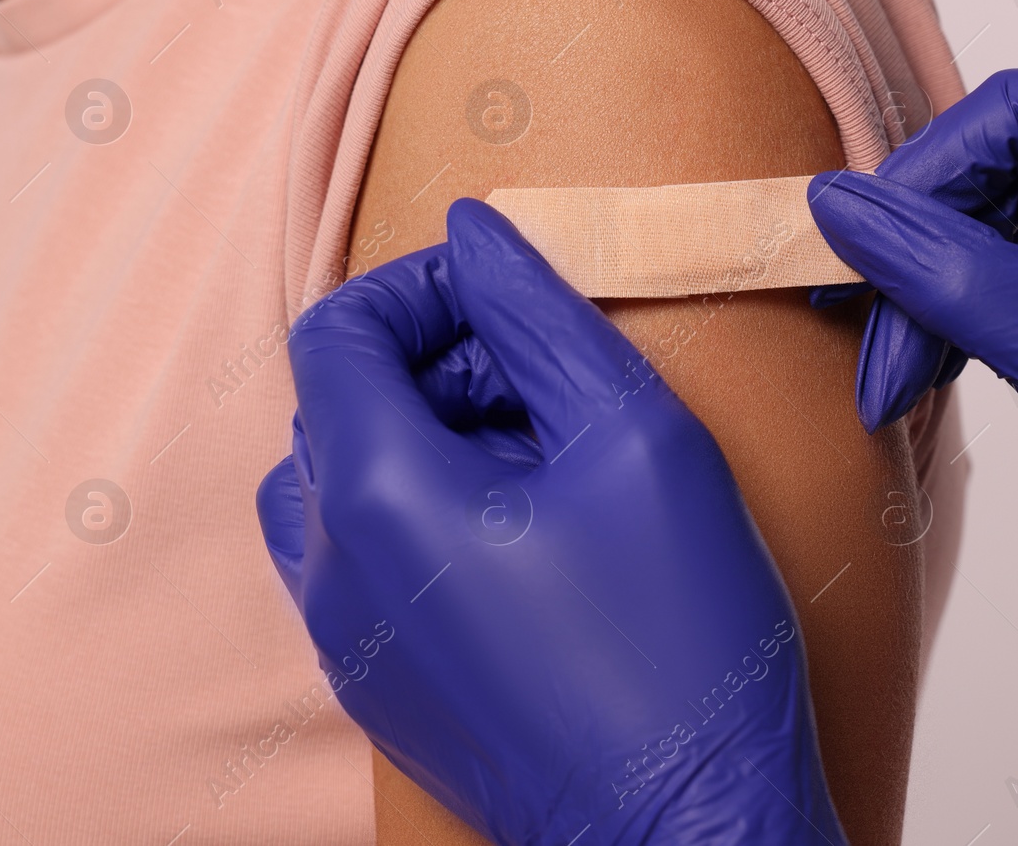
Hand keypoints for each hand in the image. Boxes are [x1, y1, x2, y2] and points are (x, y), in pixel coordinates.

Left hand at [256, 200, 844, 845]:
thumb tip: (478, 231)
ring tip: (546, 458)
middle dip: (440, 361)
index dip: (427, 288)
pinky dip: (430, 510)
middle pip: (341, 404)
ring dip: (433, 436)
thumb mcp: (635, 437)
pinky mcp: (383, 686)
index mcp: (375, 497)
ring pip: (347, 483)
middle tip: (557, 384)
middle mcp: (331, 571)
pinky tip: (536, 535)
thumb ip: (541, 315)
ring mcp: (349, 639)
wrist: (686, 830)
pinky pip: (368, 560)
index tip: (513, 296)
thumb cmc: (679, 645)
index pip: (339, 332)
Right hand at [808, 68, 1017, 675]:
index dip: (918, 181)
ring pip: (999, 206)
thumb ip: (948, 274)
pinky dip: (969, 303)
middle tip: (861, 324)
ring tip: (895, 370)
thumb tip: (839, 209)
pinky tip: (933, 356)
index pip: (1017, 112)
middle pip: (1000, 159)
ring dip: (936, 286)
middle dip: (923, 250)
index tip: (849, 250)